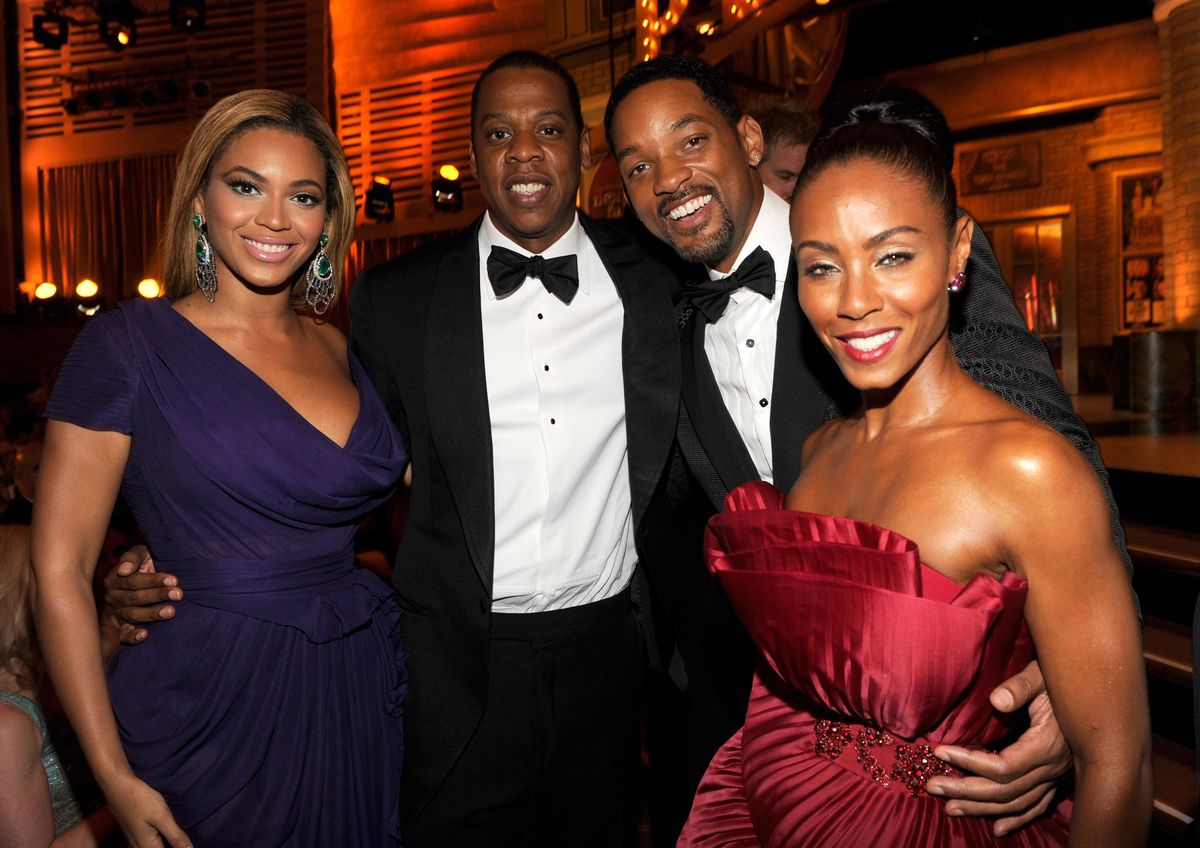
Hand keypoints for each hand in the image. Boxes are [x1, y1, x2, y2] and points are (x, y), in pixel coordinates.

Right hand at [103, 546, 181, 645]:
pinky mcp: (121, 629)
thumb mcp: (140, 554)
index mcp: (115, 579)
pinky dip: (132, 637)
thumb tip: (124, 570)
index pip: (134, 581)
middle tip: (178, 594)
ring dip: (152, 614)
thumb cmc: (144, 564)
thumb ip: (133, 557)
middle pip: (136, 597)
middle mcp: (113, 597)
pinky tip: (144, 634)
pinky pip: (124, 636)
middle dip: (158, 595)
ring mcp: (117, 614)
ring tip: (171, 611)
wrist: (147, 580)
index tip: (174, 580)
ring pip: (133, 615)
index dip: (154, 580)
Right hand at [106, 773, 190, 847]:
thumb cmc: (140, 800)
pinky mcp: (132, 834)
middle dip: (172, 846)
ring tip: (176, 837)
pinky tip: (164, 834)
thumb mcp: (162, 817)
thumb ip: (175, 836)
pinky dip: (157, 843)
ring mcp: (133, 842)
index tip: (185, 842)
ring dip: (164, 844)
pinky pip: (146, 845)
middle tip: (182, 839)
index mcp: (147, 847)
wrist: (118, 786)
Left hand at [926, 660, 1070, 836]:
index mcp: (1046, 746)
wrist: (1095, 691)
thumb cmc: (1061, 679)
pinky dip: (1017, 819)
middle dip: (966, 791)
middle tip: (932, 786)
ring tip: (950, 808)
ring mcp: (1056, 777)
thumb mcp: (1041, 675)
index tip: (939, 752)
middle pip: (1005, 790)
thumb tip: (996, 701)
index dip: (968, 763)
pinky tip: (997, 828)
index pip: (1002, 766)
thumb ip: (1019, 688)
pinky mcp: (1058, 779)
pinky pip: (1037, 806)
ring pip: (1017, 802)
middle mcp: (1053, 768)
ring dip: (982, 808)